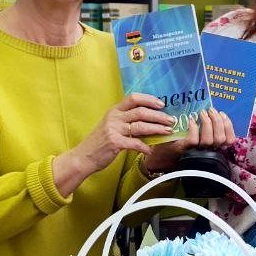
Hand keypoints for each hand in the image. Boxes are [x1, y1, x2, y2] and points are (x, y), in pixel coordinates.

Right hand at [53, 94, 174, 194]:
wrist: (84, 157)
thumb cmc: (100, 142)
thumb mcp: (111, 126)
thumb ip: (126, 121)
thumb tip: (149, 120)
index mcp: (114, 111)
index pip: (133, 98)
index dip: (149, 99)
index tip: (162, 104)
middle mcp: (114, 117)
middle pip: (141, 111)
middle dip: (159, 116)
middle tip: (171, 120)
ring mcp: (113, 129)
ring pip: (140, 125)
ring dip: (157, 128)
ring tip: (168, 131)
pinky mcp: (114, 142)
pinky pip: (135, 143)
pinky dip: (145, 147)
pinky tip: (151, 150)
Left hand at [143, 107, 236, 174]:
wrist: (162, 153)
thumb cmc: (181, 140)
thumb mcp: (199, 133)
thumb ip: (208, 125)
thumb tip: (214, 110)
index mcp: (215, 147)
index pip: (230, 140)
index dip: (228, 126)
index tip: (222, 114)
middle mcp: (208, 151)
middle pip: (221, 138)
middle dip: (218, 122)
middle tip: (211, 110)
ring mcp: (197, 151)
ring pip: (209, 140)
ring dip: (207, 123)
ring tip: (202, 113)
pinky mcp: (185, 150)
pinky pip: (193, 140)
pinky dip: (194, 128)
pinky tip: (191, 120)